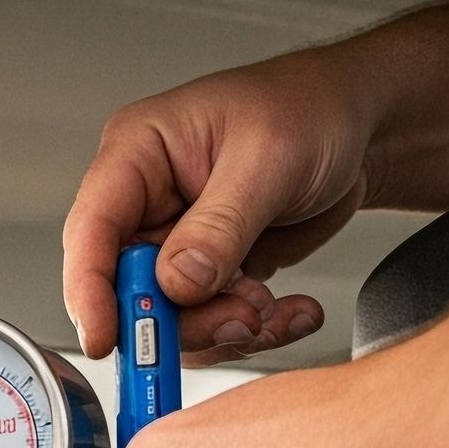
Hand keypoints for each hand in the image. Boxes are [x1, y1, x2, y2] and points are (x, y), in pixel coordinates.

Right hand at [63, 51, 377, 364]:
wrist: (358, 125)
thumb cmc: (311, 108)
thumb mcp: (268, 158)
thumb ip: (218, 227)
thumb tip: (176, 283)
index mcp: (137, 155)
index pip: (90, 232)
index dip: (90, 292)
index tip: (108, 339)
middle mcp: (145, 205)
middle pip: (127, 292)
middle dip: (180, 321)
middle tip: (235, 320)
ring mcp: (173, 246)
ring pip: (168, 321)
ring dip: (223, 329)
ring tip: (271, 310)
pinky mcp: (204, 276)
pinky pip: (209, 325)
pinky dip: (250, 330)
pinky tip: (286, 312)